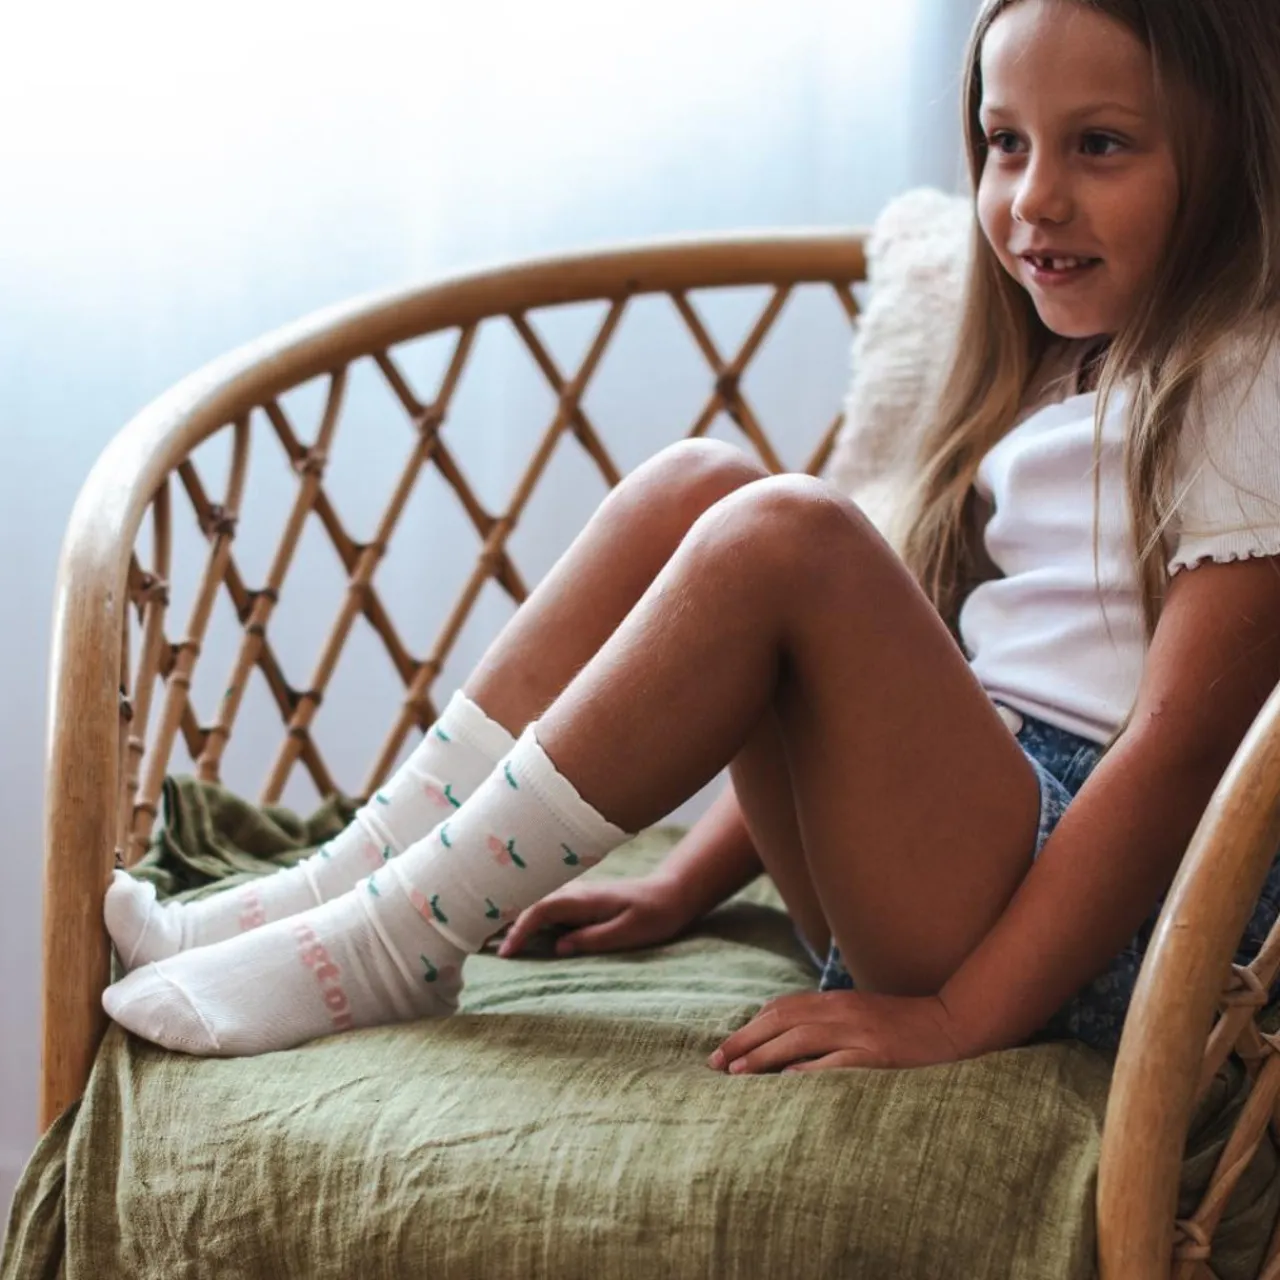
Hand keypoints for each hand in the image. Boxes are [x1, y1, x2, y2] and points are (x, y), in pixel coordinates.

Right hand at [496, 873, 693, 958]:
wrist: (671, 894)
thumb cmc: (654, 915)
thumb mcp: (629, 933)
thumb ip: (593, 939)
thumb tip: (559, 948)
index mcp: (582, 899)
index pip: (539, 911)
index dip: (519, 931)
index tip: (504, 954)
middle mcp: (573, 893)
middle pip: (526, 903)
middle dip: (498, 920)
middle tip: (468, 939)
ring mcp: (573, 896)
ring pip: (531, 905)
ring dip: (507, 918)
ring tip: (478, 936)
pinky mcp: (576, 903)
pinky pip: (542, 910)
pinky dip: (523, 919)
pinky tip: (509, 932)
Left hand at [707, 989, 970, 1073]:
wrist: (955, 1026)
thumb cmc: (903, 1027)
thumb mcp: (860, 1016)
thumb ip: (825, 1022)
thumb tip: (783, 1042)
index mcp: (836, 1001)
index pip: (780, 1008)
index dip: (748, 1028)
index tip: (723, 1050)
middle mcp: (843, 1011)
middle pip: (781, 1021)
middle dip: (744, 1041)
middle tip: (715, 1063)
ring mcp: (861, 1033)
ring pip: (800, 1040)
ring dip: (764, 1056)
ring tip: (737, 1074)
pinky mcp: (878, 1056)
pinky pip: (836, 1063)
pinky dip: (809, 1072)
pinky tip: (786, 1083)